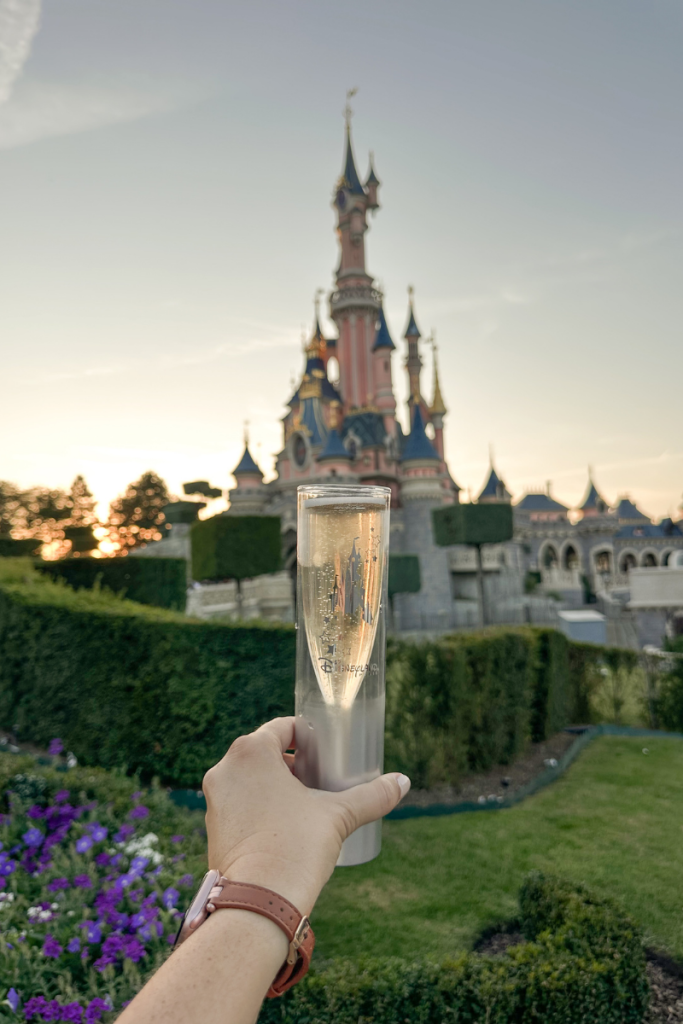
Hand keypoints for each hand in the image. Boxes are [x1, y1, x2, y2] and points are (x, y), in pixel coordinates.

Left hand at [203, 717, 409, 914]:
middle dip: (292, 763)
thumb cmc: (296, 847)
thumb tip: (403, 782)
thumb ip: (372, 795)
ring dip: (275, 785)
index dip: (307, 737)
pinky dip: (259, 807)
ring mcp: (214, 799)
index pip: (282, 727)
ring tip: (304, 804)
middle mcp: (225, 768)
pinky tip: (283, 826)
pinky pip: (239, 805)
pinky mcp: (212, 827)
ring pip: (249, 779)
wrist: (258, 903)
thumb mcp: (338, 815)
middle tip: (319, 779)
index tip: (325, 752)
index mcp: (250, 752)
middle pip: (264, 753)